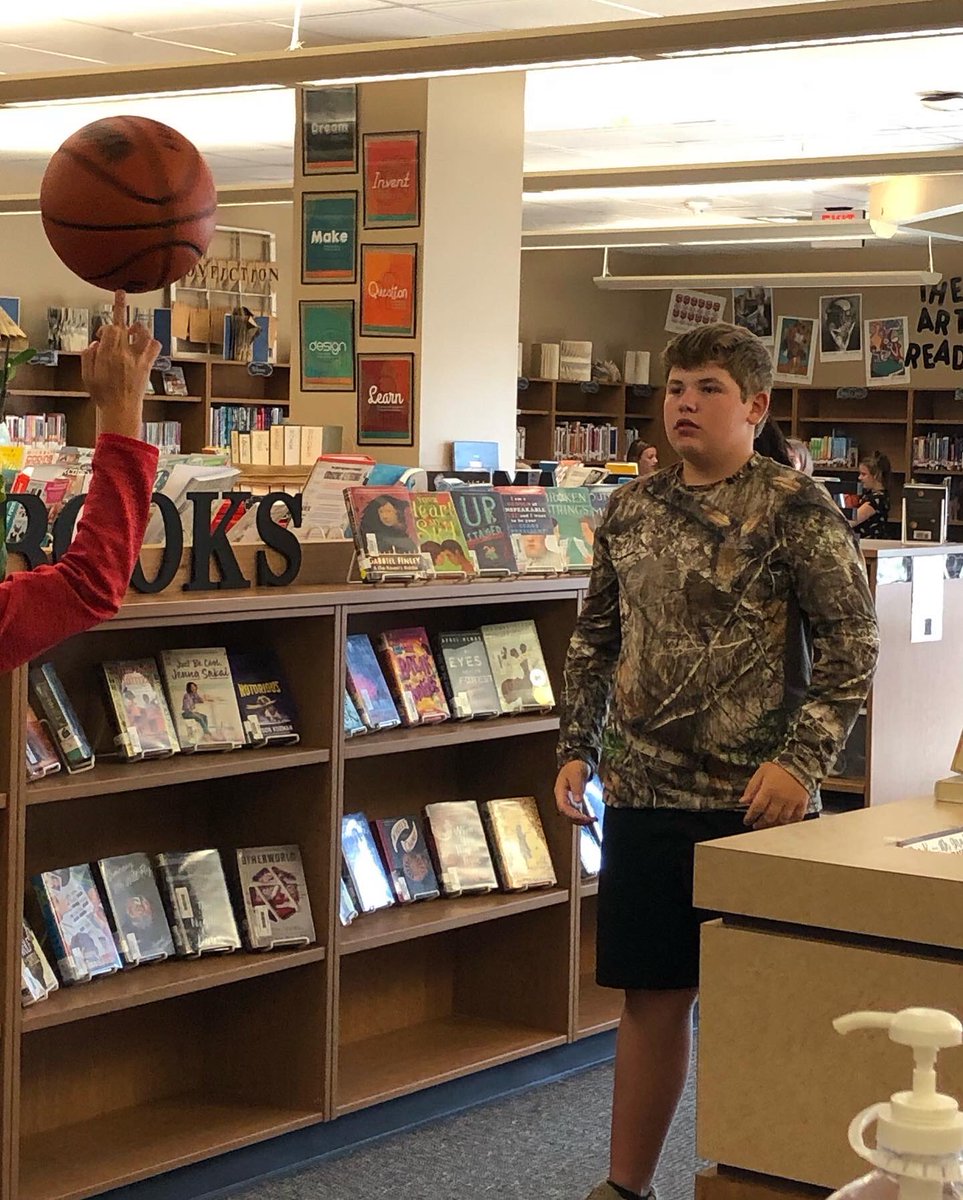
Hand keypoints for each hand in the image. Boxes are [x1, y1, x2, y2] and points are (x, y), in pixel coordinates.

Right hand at [81, 290, 160, 440]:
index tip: (102, 332)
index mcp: (107, 353)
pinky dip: (151, 341)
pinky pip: (155, 346)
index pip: (109, 327)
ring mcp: (138, 358)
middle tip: (121, 294)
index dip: (106, 325)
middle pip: (124, 323)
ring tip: (133, 328)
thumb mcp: (87, 375)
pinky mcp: (148, 365)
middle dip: (120, 306)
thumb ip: (88, 356)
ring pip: (143, 332)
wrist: (121, 409)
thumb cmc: (103, 394)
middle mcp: (124, 352)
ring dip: (138, 327)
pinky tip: (147, 342)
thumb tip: (95, 343)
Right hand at [554, 760, 593, 824]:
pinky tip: (590, 818)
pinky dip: (582, 817)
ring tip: (592, 820)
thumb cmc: (574, 767)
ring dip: (580, 820)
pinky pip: (575, 812)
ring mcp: (566, 800)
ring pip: (570, 815)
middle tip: (590, 820)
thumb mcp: (576, 774)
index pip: (563, 807)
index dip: (572, 814)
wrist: (575, 763)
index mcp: (559, 791)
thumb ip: (577, 787)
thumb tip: (578, 801)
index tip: (583, 817)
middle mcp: (561, 798)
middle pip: (566, 814)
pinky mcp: (572, 801)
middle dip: (578, 819)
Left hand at [741, 762, 809, 829]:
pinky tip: (784, 823)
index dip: (750, 816)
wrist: (800, 763)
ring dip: (773, 825)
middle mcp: (780, 798)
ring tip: (768, 826)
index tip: (747, 821)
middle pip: (769, 817)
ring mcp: (792, 802)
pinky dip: (790, 822)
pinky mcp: (802, 803)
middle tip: (756, 826)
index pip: (756, 808)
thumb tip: (743, 801)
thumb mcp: (761, 772)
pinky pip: (797, 818)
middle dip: (760, 823)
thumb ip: (752, 787)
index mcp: (768, 790)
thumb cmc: (779, 767)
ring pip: (782, 819)